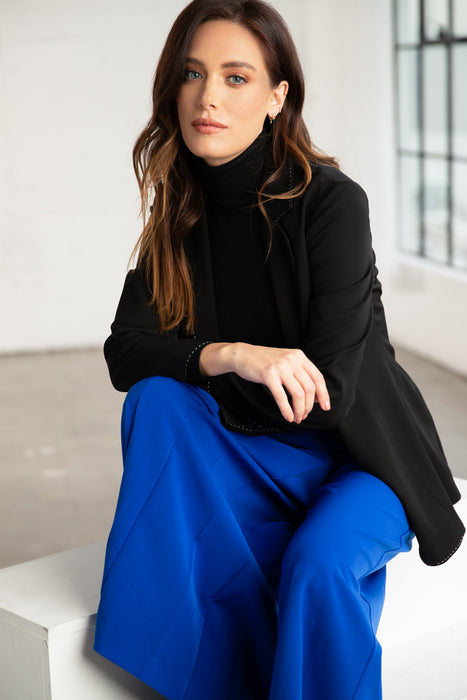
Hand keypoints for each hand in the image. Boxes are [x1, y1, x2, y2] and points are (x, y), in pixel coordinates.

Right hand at [199, 342, 329, 423]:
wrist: (242, 355)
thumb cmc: (264, 362)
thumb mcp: (286, 361)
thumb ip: (300, 374)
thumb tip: (316, 396)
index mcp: (299, 356)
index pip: (318, 378)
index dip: (323, 394)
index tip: (325, 407)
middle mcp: (292, 360)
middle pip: (310, 388)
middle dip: (309, 406)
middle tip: (303, 415)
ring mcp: (280, 367)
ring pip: (298, 394)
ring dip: (299, 410)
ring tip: (296, 417)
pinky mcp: (268, 375)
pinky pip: (282, 397)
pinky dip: (286, 410)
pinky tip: (287, 416)